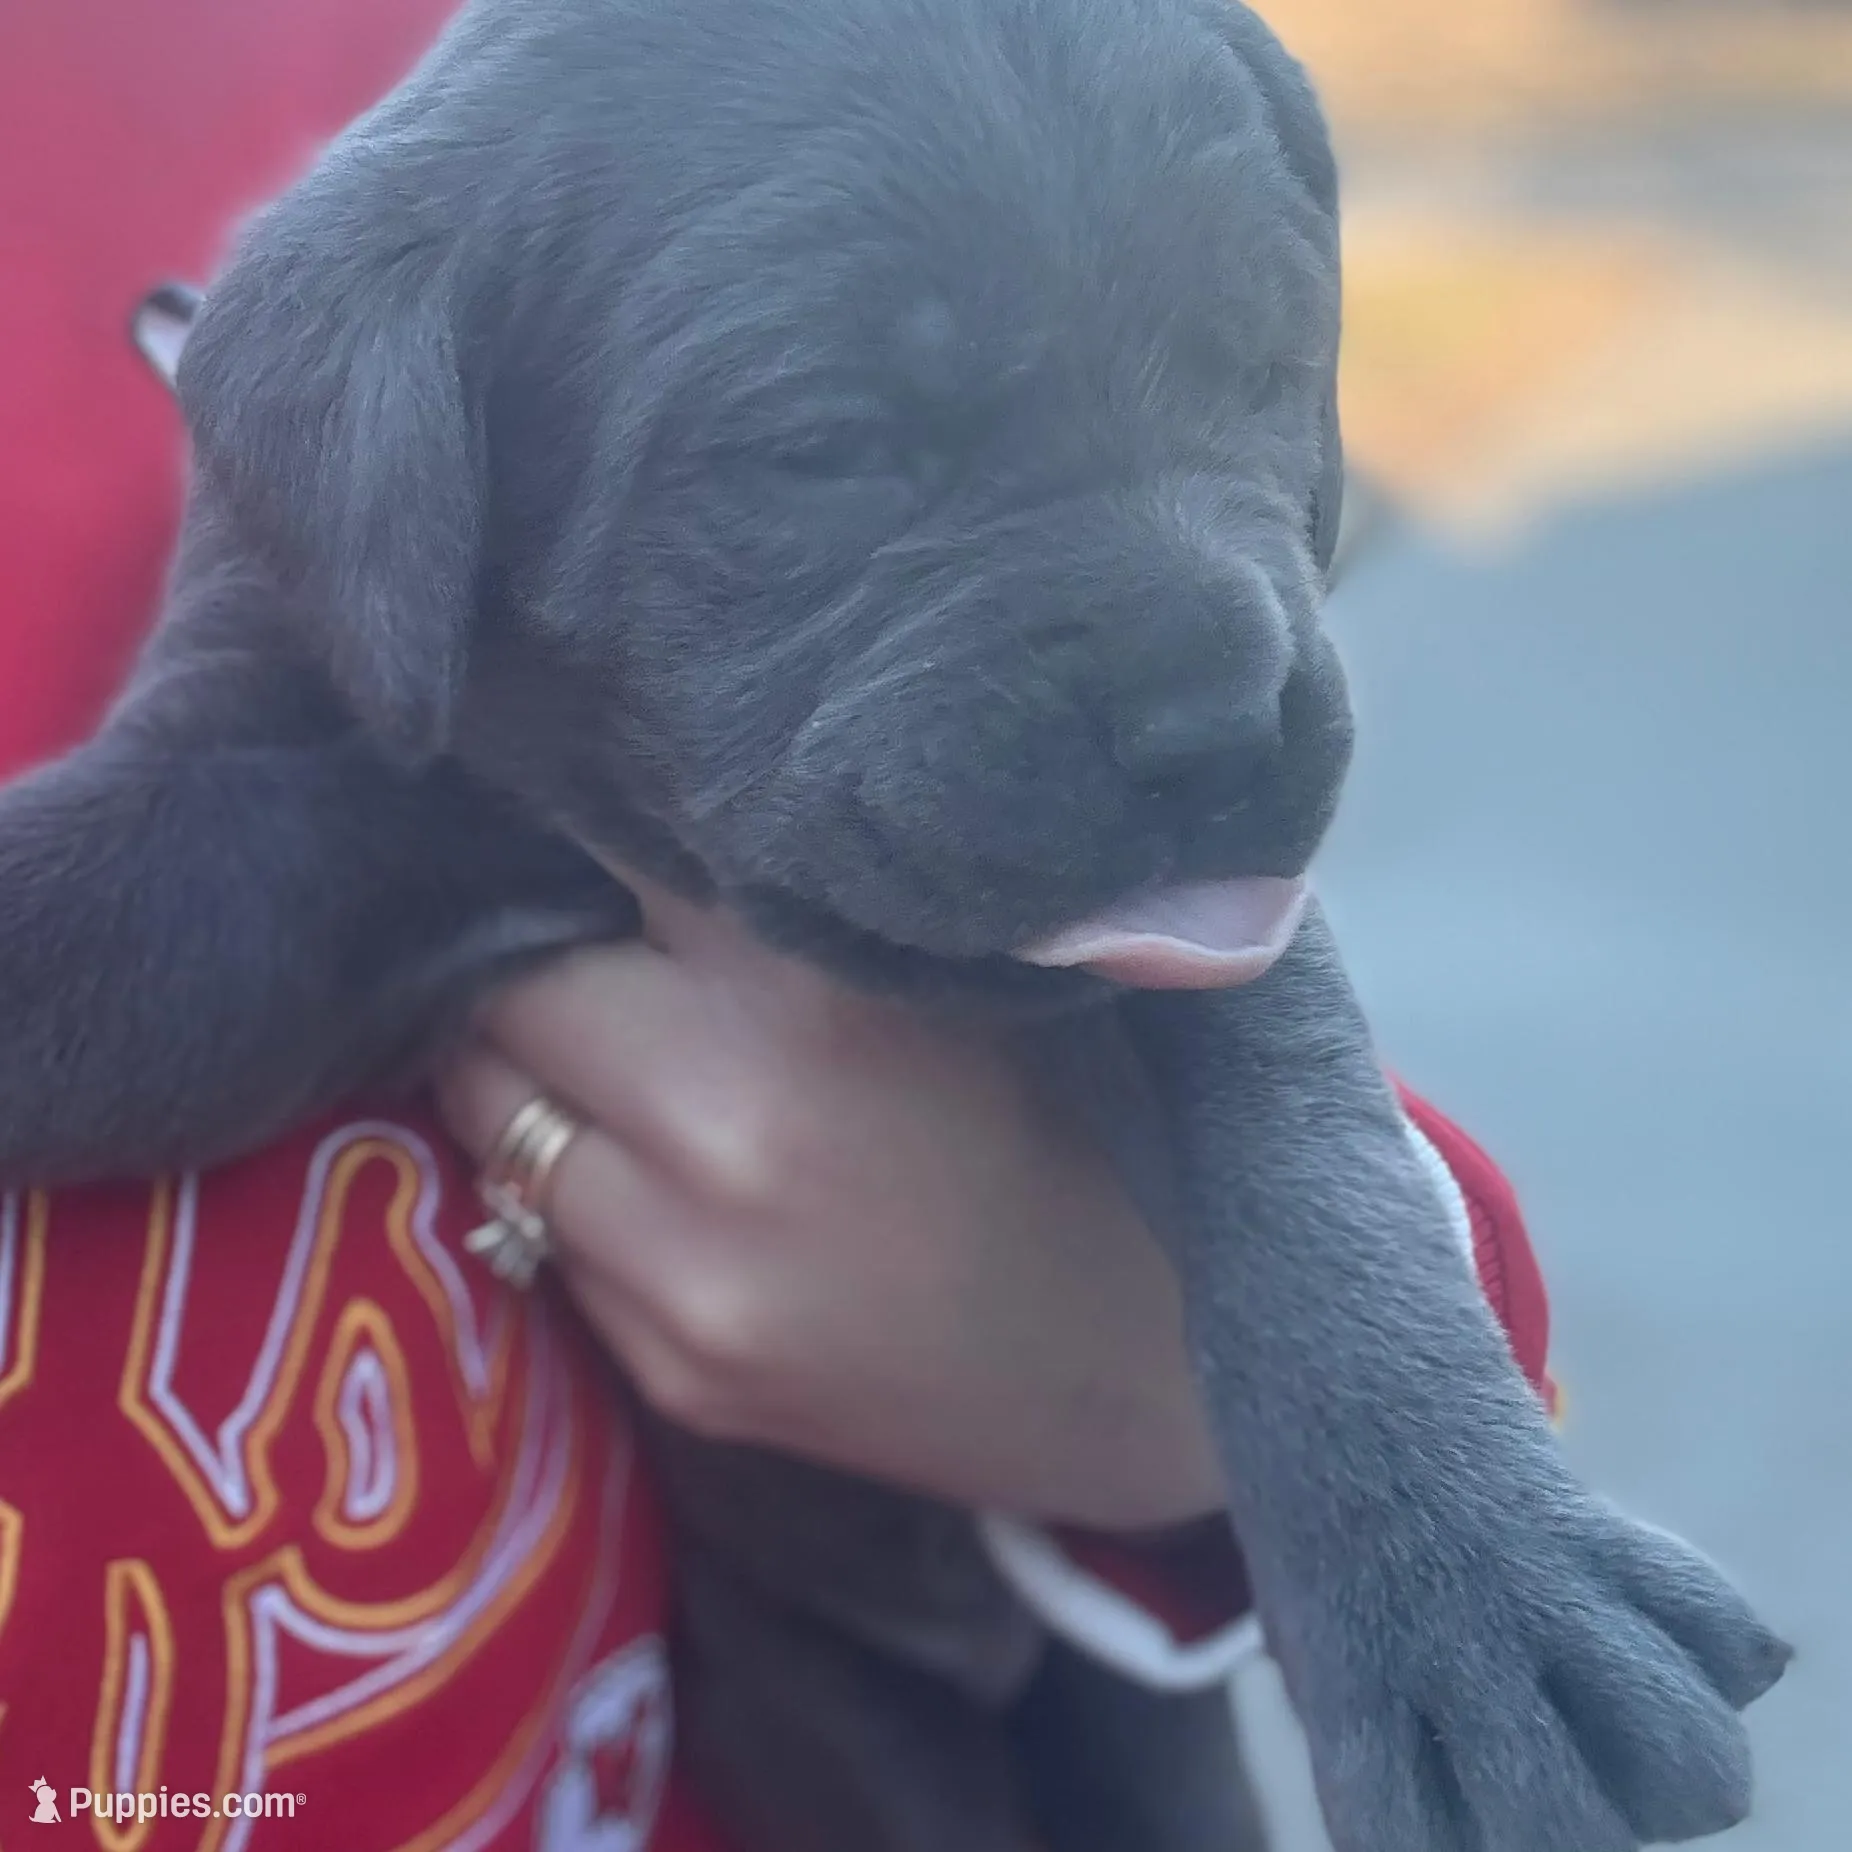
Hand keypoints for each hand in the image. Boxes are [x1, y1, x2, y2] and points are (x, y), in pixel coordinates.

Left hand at [435, 873, 1223, 1528]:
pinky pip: (552, 1242)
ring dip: (533, 1083)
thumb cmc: (1071, 1131)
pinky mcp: (674, 1378)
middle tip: (596, 962)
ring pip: (496, 1125)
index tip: (599, 834)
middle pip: (510, 999)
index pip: (606, 863)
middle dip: (539, 966)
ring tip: (613, 1074)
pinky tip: (667, 1192)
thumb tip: (635, 838)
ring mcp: (683, 1279)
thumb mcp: (947, 981)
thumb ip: (789, 914)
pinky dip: (582, 1194)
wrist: (1147, 1367)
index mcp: (812, 1004)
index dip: (596, 837)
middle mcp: (721, 1138)